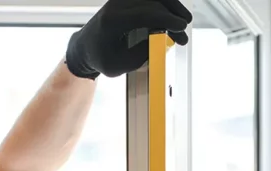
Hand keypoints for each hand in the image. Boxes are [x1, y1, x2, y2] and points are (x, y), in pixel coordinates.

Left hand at [65, 0, 193, 78]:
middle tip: (184, 33)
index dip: (166, 19)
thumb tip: (164, 38)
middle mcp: (116, 5)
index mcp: (112, 21)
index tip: (181, 27)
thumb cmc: (102, 59)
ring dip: (172, 6)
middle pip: (152, 3)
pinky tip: (174, 14)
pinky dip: (164, 4)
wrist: (86, 47)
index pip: (144, 14)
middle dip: (172, 17)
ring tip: (184, 21)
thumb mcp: (120, 66)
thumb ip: (142, 53)